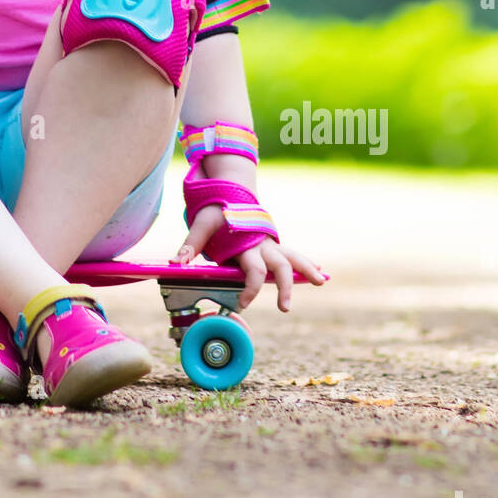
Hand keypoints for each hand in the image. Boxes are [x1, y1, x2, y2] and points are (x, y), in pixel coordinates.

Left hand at [173, 204, 325, 310]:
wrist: (230, 190)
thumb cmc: (216, 209)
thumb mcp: (202, 223)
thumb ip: (191, 244)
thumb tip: (176, 263)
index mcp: (247, 243)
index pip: (254, 270)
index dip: (250, 289)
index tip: (242, 304)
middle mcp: (262, 244)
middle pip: (280, 266)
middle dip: (285, 287)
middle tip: (285, 308)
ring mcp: (270, 243)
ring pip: (293, 257)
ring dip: (307, 269)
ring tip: (322, 281)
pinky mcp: (273, 244)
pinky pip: (292, 254)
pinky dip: (305, 263)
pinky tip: (319, 271)